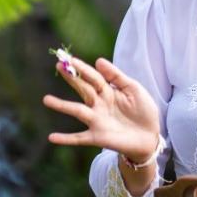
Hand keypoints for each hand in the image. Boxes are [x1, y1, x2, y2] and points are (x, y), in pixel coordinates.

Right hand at [42, 56, 160, 161]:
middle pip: (83, 89)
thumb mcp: (133, 89)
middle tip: (57, 65)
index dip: (83, 68)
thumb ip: (116, 76)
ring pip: (77, 111)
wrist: (150, 136)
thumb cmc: (143, 111)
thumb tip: (98, 60)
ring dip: (61, 106)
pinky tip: (52, 137)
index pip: (93, 77)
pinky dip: (66, 138)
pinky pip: (79, 138)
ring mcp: (97, 121)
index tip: (69, 58)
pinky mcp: (98, 137)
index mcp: (108, 91)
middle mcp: (99, 104)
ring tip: (46, 99)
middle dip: (71, 78)